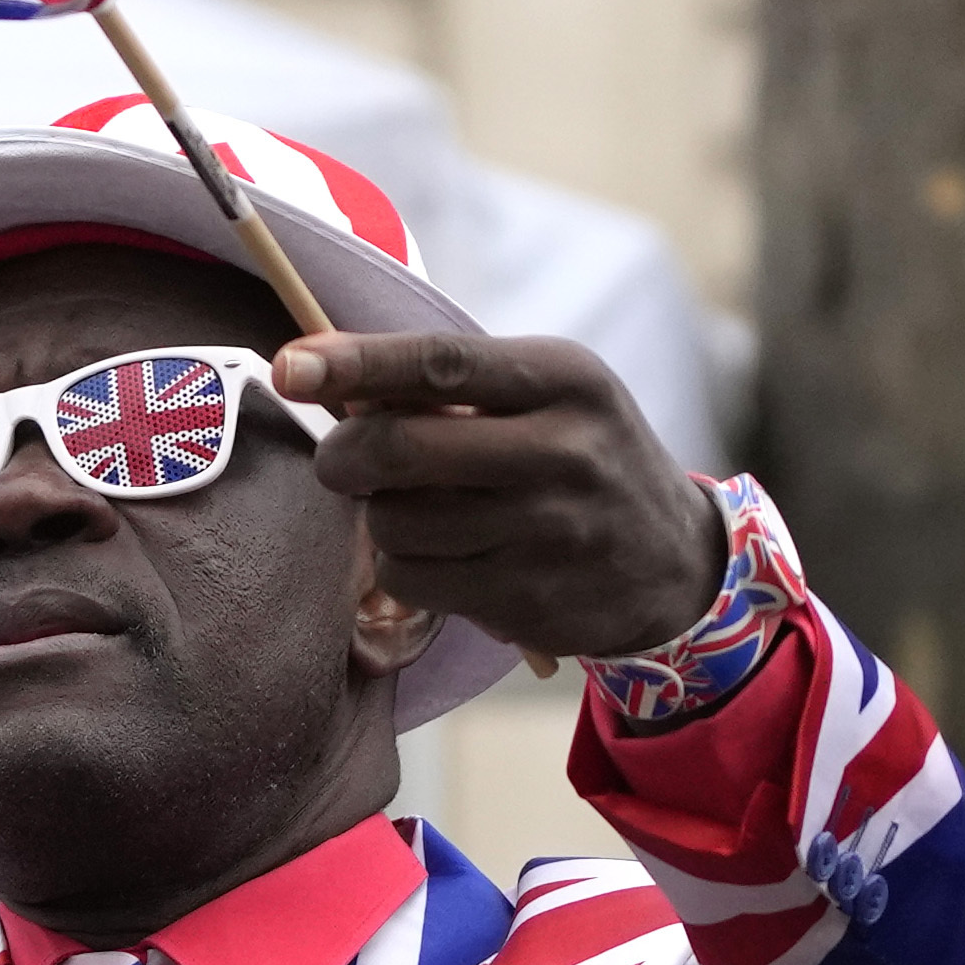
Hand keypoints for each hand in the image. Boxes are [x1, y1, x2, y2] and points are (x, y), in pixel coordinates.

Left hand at [272, 327, 733, 668]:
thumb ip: (457, 383)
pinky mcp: (528, 601)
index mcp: (565, 380)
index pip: (440, 363)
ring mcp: (547, 534)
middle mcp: (563, 453)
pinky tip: (443, 555)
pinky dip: (404, 567)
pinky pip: (414, 581)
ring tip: (416, 509)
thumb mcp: (551, 393)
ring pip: (396, 523)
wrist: (673, 561)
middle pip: (400, 450)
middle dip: (343, 455)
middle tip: (340, 460)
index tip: (290, 366)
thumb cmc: (583, 455)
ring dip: (379, 517)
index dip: (355, 364)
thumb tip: (328, 375)